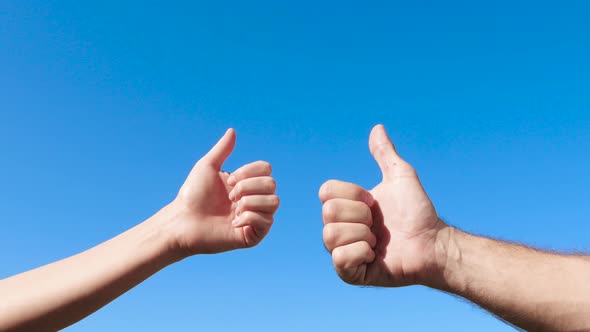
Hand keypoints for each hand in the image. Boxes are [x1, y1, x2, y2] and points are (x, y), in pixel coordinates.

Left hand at [170, 129, 279, 254]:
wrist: (183, 221)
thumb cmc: (192, 195)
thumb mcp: (207, 167)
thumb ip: (222, 150)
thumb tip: (232, 131)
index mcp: (246, 184)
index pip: (267, 170)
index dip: (249, 172)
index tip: (228, 180)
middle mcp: (254, 200)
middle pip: (272, 184)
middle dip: (248, 187)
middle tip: (229, 195)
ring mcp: (254, 218)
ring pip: (274, 202)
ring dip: (251, 202)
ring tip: (233, 209)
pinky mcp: (252, 236)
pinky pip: (267, 222)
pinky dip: (249, 217)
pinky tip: (232, 222)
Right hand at [320, 125, 446, 286]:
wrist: (433, 243)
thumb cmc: (418, 212)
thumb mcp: (400, 176)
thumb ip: (385, 154)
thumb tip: (377, 128)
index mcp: (346, 207)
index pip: (326, 192)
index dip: (353, 194)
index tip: (375, 202)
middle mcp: (340, 228)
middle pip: (327, 212)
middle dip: (361, 215)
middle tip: (379, 224)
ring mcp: (344, 251)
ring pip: (331, 235)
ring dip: (363, 235)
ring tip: (379, 241)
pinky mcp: (351, 273)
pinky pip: (340, 259)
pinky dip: (361, 253)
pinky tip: (376, 256)